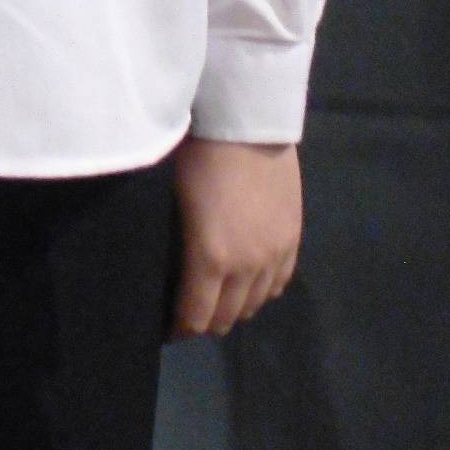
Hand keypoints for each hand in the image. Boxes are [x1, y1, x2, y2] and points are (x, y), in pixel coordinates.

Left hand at [171, 138, 299, 337]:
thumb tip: (156, 265)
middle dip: (205, 322)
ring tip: (216, 299)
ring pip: (256, 304)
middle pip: (227, 318)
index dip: (179, 329)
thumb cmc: (195, 151)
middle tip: (187, 314)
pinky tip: (248, 284)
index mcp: (210, 258)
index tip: (165, 329)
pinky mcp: (294, 239)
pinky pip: (280, 283)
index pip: (195, 316)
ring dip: (235, 308)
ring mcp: (275, 254)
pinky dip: (261, 291)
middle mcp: (247, 266)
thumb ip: (169, 241)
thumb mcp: (169, 197)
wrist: (247, 120)